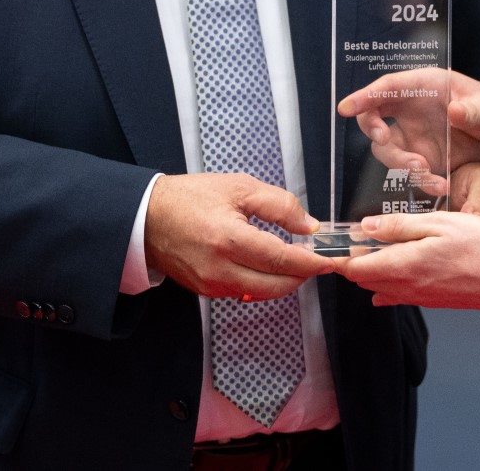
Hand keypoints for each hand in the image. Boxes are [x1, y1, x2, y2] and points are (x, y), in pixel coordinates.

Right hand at [145, 173, 332, 300]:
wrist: (147, 218)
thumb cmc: (191, 197)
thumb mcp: (238, 187)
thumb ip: (278, 205)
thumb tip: (309, 226)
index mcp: (228, 239)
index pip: (281, 259)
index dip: (311, 261)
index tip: (331, 260)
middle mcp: (220, 269)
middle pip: (276, 285)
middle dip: (302, 275)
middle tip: (319, 261)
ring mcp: (212, 285)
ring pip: (262, 292)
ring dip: (285, 281)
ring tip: (298, 261)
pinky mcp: (206, 291)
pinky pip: (245, 292)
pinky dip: (264, 282)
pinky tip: (271, 266)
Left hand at [330, 211, 479, 312]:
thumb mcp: (438, 223)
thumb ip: (399, 226)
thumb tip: (366, 227)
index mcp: (402, 265)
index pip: (354, 268)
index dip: (340, 255)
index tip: (334, 241)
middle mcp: (405, 287)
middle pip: (364, 280)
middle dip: (354, 261)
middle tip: (358, 236)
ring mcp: (419, 298)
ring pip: (380, 288)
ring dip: (373, 271)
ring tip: (380, 247)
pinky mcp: (433, 302)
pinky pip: (399, 296)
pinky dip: (390, 284)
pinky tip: (397, 271)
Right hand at [337, 68, 479, 187]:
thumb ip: (474, 109)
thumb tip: (454, 111)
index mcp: (425, 86)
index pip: (388, 86)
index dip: (365, 96)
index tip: (346, 108)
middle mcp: (412, 110)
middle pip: (375, 116)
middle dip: (373, 129)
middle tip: (385, 140)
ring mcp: (415, 137)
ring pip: (388, 150)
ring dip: (401, 163)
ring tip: (427, 172)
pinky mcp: (422, 160)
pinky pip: (409, 173)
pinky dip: (421, 181)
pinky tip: (442, 185)